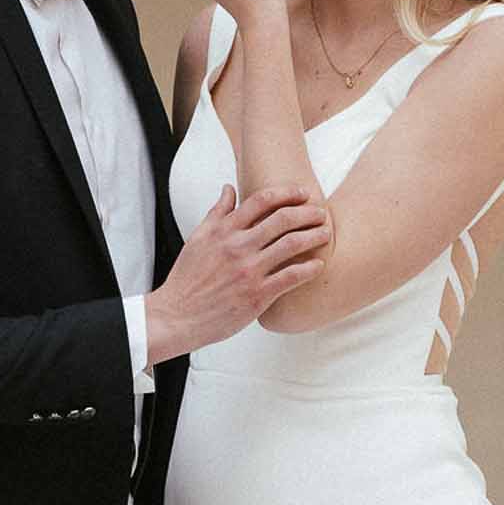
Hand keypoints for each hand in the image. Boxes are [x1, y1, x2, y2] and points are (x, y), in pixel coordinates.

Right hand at [144, 184, 332, 364]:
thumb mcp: (197, 239)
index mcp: (223, 230)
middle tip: (321, 213)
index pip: (261, 200)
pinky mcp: (257, 294)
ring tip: (326, 234)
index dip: (287, 192)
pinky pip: (291, 277)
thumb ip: (216, 213)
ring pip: (291, 244)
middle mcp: (238, 247)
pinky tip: (318, 265)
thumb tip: (229, 189)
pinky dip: (309, 269)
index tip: (302, 193)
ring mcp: (249, 270)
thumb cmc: (187, 279)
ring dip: (314, 236)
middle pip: (282, 218)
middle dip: (308, 212)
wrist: (177, 316)